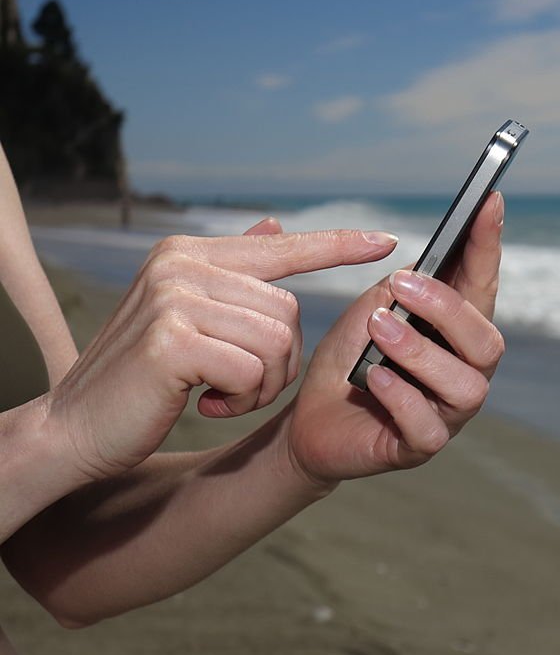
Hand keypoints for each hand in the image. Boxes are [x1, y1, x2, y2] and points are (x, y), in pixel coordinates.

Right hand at [45, 221, 397, 480]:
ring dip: (261, 384)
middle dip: (279, 361)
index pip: (282, 246)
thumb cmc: (143, 377)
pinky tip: (208, 404)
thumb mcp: (188, 316)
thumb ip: (233, 274)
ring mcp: (174, 297)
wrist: (77, 427)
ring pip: (278, 341)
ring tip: (222, 393)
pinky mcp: (173, 339)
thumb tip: (274, 227)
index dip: (337, 245)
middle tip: (238, 384)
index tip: (386, 241)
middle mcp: (181, 264)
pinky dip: (243, 398)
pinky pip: (253, 369)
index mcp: (189, 254)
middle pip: (289, 309)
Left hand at [286, 191, 505, 483]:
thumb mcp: (371, 309)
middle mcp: (465, 372)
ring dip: (420, 351)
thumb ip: (400, 289)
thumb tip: (420, 267)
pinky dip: (400, 397)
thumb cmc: (349, 359)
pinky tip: (373, 377)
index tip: (487, 202)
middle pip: (488, 341)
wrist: (309, 418)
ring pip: (465, 385)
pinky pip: (428, 427)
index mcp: (457, 334)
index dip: (488, 246)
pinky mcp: (419, 446)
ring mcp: (447, 413)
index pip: (483, 287)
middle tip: (402, 285)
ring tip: (378, 328)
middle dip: (448, 309)